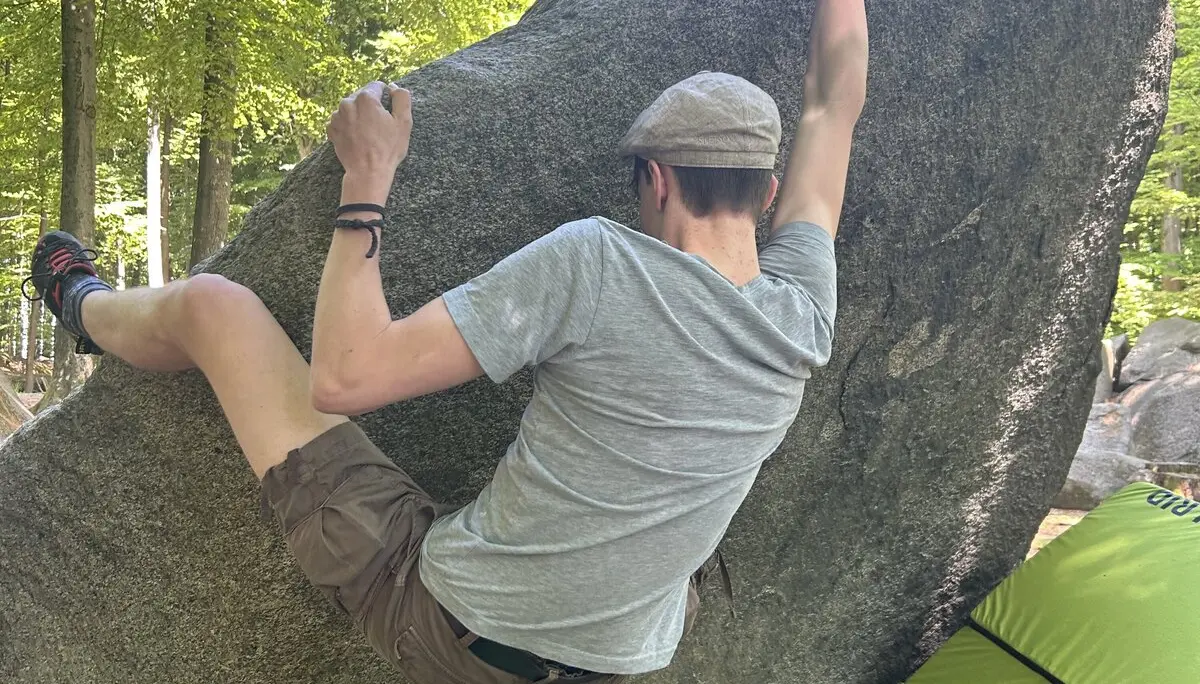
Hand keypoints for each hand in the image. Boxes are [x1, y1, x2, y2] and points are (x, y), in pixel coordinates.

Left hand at [327, 81, 411, 200]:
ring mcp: (337, 116)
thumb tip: (393, 87)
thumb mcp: (404, 122)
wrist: (367, 172)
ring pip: (351, 108)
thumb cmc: (387, 149)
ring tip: (368, 133)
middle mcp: (347, 103)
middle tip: (379, 127)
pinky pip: (342, 120)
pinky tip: (358, 137)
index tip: (388, 112)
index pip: (377, 86)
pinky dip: (349, 126)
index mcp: (366, 98)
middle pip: (362, 97)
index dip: (386, 98)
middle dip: (371, 107)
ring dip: (359, 116)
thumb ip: (401, 98)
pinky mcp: (331, 129)